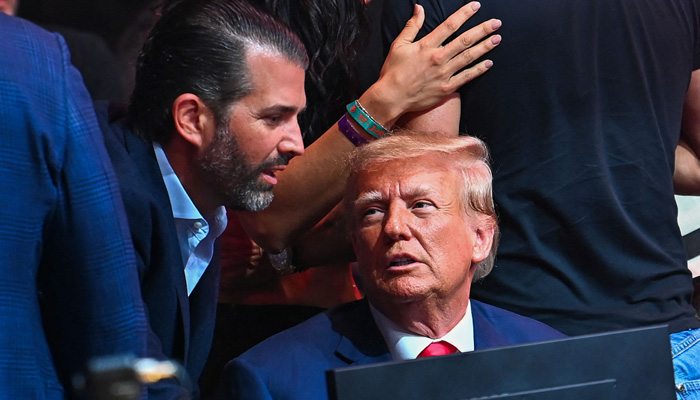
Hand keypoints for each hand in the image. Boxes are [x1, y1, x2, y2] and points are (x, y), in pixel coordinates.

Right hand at [361, 2, 500, 124]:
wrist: (392, 98)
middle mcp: (438, 58)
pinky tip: (488, 63)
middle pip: (465, 40)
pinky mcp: (446, 89)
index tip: (476, 6)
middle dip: (483, 30)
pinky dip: (478, 70)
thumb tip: (419, 8)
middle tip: (497, 23)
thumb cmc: (393, 72)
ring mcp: (444, 74)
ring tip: (497, 39)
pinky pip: (466, 77)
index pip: (450, 25)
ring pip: (469, 57)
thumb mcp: (398, 45)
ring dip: (485, 47)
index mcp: (426, 46)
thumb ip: (412, 26)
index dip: (464, 14)